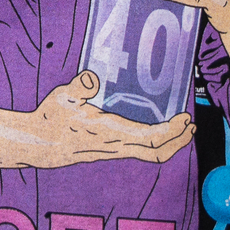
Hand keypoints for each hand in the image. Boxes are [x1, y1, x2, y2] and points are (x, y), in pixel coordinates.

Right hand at [0, 72, 193, 170]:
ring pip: (150, 154)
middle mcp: (116, 146)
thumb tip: (92, 76)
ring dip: (169, 143)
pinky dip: (155, 141)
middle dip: (178, 141)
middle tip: (190, 126)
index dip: (171, 132)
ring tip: (180, 127)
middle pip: (157, 153)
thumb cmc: (50, 119)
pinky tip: (153, 126)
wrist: (38, 144)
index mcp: (109, 134)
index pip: (149, 138)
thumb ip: (79, 87)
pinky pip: (140, 150)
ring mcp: (113, 151)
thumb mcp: (61, 97)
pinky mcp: (110, 150)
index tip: (185, 118)